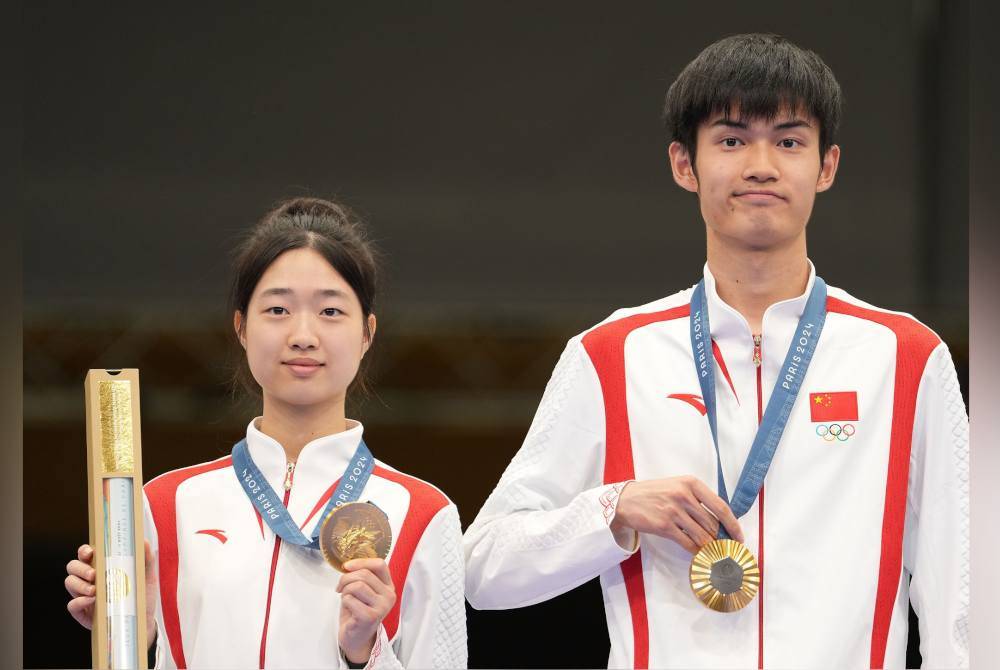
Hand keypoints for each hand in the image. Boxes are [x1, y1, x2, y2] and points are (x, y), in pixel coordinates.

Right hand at [65, 541, 158, 648]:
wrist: (142, 620)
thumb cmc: (142, 595)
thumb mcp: (147, 576)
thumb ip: (146, 558)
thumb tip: (143, 541)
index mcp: (102, 566)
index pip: (86, 554)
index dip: (84, 551)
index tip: (90, 552)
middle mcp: (90, 579)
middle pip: (73, 566)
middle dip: (80, 568)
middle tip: (94, 574)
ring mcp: (84, 595)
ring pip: (70, 583)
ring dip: (79, 585)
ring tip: (95, 590)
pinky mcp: (83, 612)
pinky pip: (72, 605)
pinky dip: (79, 602)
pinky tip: (91, 601)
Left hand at [336, 558, 395, 663]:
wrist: (356, 638)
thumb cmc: (357, 612)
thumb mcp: (364, 591)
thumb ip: (362, 577)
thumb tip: (348, 565)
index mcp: (388, 586)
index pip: (380, 564)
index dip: (361, 562)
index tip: (347, 566)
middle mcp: (389, 596)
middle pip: (364, 574)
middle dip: (346, 578)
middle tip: (340, 587)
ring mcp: (381, 607)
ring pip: (357, 585)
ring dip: (345, 590)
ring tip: (345, 598)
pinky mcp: (370, 617)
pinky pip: (350, 599)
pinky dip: (344, 602)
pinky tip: (348, 609)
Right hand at [610, 476, 743, 553]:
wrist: (626, 500)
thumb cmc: (654, 493)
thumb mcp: (677, 486)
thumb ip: (697, 499)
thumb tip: (720, 521)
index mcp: (691, 483)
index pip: (720, 506)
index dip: (733, 524)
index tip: (738, 536)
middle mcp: (683, 495)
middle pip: (712, 524)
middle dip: (720, 538)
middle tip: (724, 547)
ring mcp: (673, 511)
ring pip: (702, 535)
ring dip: (709, 546)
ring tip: (712, 552)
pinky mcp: (664, 526)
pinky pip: (687, 543)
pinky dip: (695, 551)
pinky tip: (698, 553)